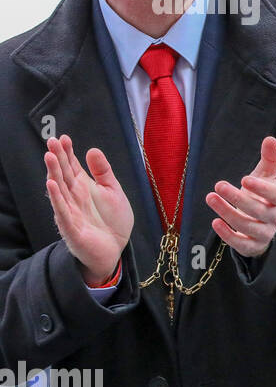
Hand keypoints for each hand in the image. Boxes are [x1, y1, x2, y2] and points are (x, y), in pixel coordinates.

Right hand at [44, 135, 132, 284]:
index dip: (67, 152)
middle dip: (57, 158)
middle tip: (51, 141)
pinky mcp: (71, 227)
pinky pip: (62, 211)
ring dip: (53, 173)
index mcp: (83, 187)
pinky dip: (57, 198)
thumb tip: (92, 149)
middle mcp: (73, 197)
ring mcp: (70, 211)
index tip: (64, 137)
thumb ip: (104, 172)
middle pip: (63, 174)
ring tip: (49, 156)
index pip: (72, 166)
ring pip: (59, 190)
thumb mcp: (113, 191)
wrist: (115, 249)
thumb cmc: (112, 220)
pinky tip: (51, 185)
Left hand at [206, 136, 275, 257]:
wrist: (264, 222)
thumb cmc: (263, 194)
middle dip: (237, 198)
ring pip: (248, 227)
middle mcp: (275, 218)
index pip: (275, 195)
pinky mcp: (254, 246)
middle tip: (218, 185)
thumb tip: (270, 138)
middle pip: (258, 211)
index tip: (243, 179)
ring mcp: (265, 233)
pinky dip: (228, 236)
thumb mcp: (266, 176)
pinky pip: (243, 245)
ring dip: (228, 213)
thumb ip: (269, 159)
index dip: (261, 188)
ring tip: (211, 198)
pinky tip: (215, 222)